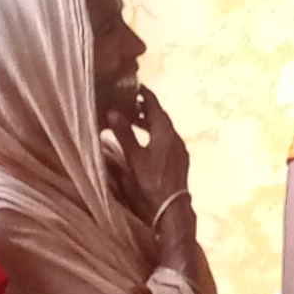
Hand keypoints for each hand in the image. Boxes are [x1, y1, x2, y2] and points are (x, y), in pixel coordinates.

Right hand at [99, 83, 193, 228]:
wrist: (172, 208)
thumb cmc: (151, 182)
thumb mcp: (134, 157)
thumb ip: (124, 134)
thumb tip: (113, 112)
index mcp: (165, 132)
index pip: (155, 106)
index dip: (145, 94)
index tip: (135, 85)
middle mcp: (175, 137)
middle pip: (161, 116)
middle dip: (146, 107)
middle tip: (130, 102)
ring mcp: (179, 149)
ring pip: (164, 128)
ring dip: (150, 122)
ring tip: (133, 120)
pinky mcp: (180, 159)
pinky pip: (167, 139)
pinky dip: (155, 133)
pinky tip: (146, 140)